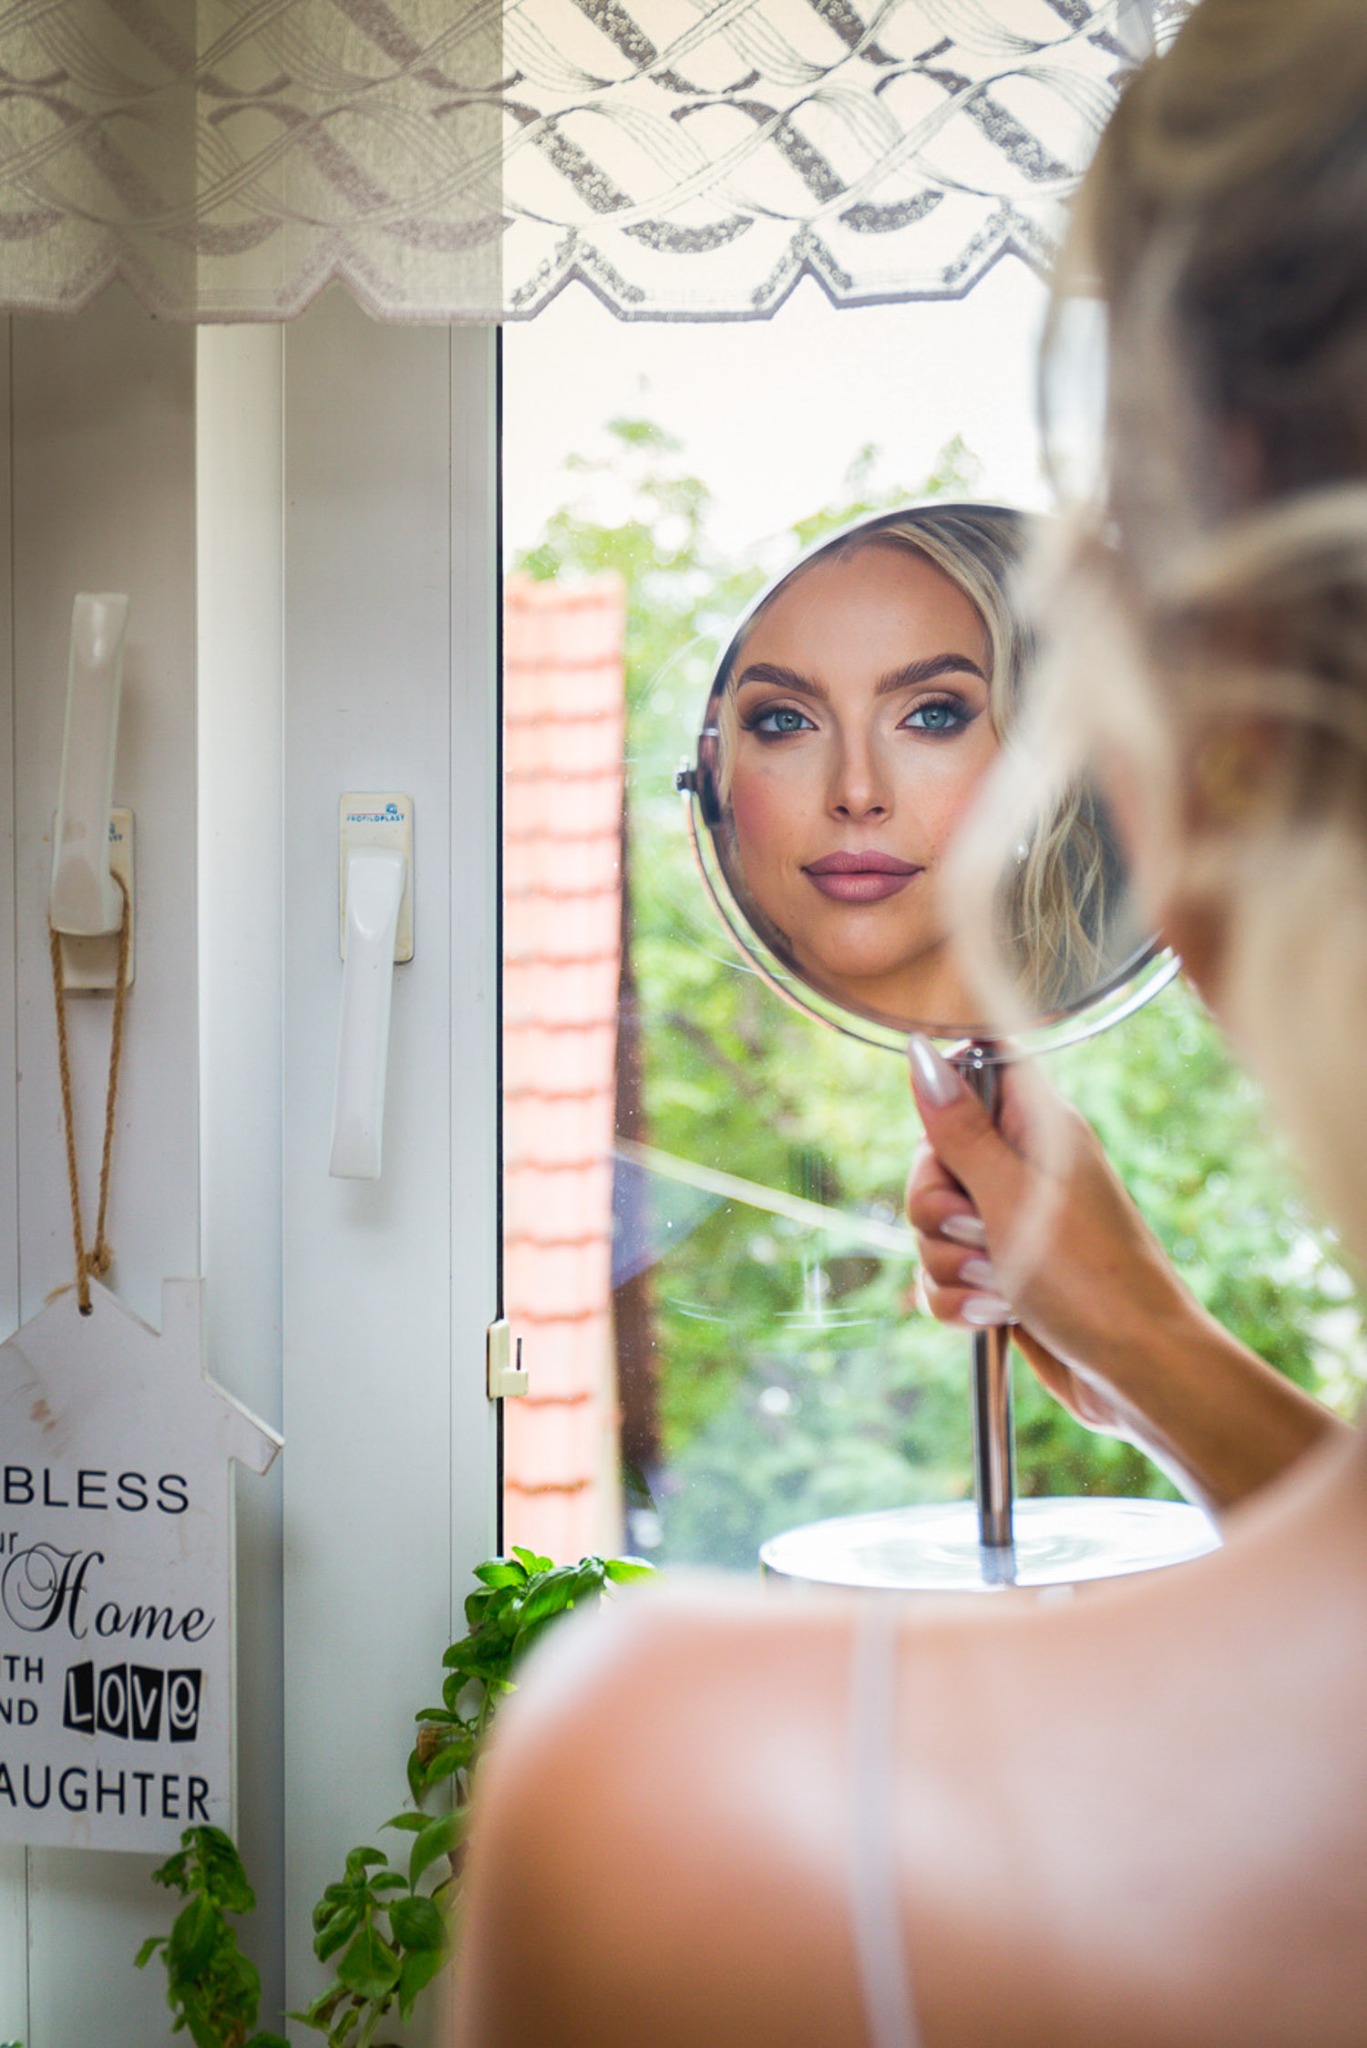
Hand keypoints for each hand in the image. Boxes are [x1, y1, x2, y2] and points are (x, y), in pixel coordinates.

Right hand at [904, 1034, 1341, 1509]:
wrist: (1137, 1373)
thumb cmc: (1090, 1279)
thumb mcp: (1011, 1195)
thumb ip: (959, 1129)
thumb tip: (923, 1053)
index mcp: (1040, 1128)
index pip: (976, 1072)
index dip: (945, 1097)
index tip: (948, 1144)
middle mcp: (1026, 1170)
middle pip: (934, 1161)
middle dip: (935, 1209)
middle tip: (980, 1231)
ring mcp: (1013, 1226)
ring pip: (933, 1227)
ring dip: (948, 1264)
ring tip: (1000, 1284)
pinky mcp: (1003, 1277)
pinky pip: (944, 1276)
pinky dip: (958, 1300)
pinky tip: (995, 1315)